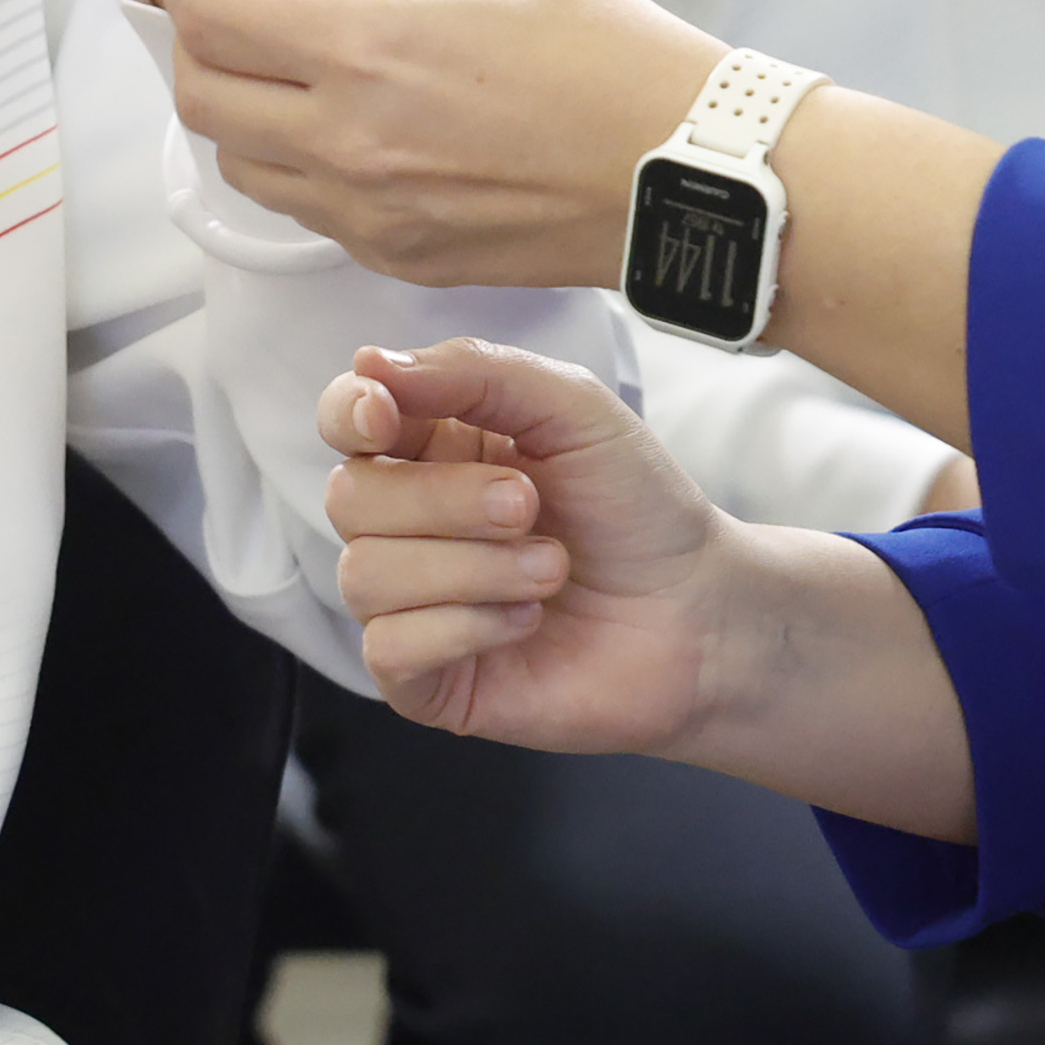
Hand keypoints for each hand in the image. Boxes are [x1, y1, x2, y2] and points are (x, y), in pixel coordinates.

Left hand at [155, 0, 721, 289]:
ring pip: (239, 163)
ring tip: (289, 59)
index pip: (208, 15)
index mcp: (365, 52)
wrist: (681, 172)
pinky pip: (302, 209)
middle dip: (196, 37)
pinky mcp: (395, 257)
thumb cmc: (604, 53)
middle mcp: (348, 145)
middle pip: (200, 96)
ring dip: (239, 104)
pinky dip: (294, 160)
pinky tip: (344, 118)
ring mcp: (367, 214)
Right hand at [326, 337, 985, 832]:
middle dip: (445, 498)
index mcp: (435, 447)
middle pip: (351, 497)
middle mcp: (410, 524)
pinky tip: (526, 622)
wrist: (701, 613)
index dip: (347, 413)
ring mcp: (411, 605)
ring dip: (470, 566)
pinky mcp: (427, 680)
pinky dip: (463, 626)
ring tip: (551, 569)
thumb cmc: (638, 507)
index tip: (385, 416)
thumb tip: (370, 364)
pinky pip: (389, 648)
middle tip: (530, 504)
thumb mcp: (573, 408)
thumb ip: (476, 372)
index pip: (343, 420)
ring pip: (363, 573)